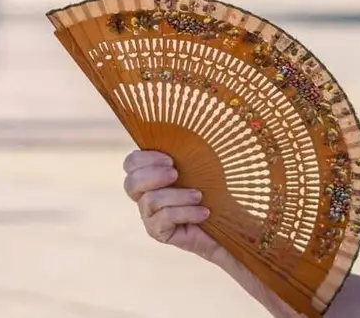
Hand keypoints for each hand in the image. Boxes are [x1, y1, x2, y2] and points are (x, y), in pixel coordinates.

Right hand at [122, 149, 224, 264]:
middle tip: (175, 174)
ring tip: (199, 196)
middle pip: (131, 183)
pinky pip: (165, 218)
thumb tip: (185, 126)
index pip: (131, 163)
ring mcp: (150, 216)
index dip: (144, 159)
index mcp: (150, 174)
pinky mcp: (159, 232)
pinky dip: (187, 212)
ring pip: (151, 201)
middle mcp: (144, 195)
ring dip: (178, 195)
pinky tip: (204, 212)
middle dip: (153, 175)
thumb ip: (187, 151)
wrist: (229, 223)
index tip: (170, 159)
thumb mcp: (201, 166)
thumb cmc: (215, 189)